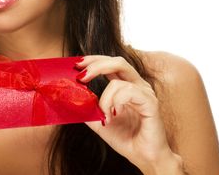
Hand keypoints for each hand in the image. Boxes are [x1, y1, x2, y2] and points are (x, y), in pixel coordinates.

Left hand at [76, 55, 178, 171]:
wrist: (143, 157)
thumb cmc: (124, 138)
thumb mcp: (97, 121)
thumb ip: (86, 107)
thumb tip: (67, 98)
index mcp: (126, 85)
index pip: (110, 63)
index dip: (93, 60)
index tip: (76, 65)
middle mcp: (137, 85)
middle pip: (117, 62)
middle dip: (96, 65)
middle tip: (81, 77)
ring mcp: (145, 93)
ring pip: (118, 81)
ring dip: (104, 98)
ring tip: (104, 115)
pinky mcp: (151, 103)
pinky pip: (129, 92)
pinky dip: (116, 102)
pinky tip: (115, 114)